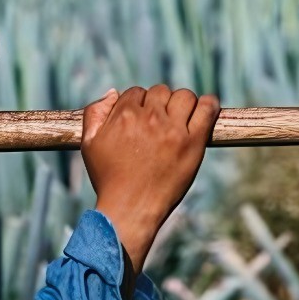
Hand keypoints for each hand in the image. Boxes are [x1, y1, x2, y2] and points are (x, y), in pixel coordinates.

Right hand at [79, 84, 219, 278]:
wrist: (129, 208)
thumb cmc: (108, 178)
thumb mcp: (89, 143)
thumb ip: (94, 113)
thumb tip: (113, 92)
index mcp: (123, 115)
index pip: (137, 92)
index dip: (140, 104)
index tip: (143, 120)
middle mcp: (149, 118)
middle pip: (160, 91)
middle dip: (160, 104)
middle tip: (161, 123)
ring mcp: (173, 129)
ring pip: (184, 96)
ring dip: (182, 103)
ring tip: (181, 119)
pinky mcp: (193, 142)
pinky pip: (207, 110)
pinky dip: (209, 104)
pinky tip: (208, 107)